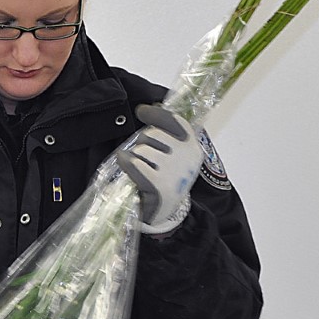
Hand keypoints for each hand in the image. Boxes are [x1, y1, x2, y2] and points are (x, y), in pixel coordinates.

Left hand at [115, 104, 203, 233]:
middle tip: (143, 154)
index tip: (141, 111)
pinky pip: (134, 163)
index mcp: (193, 146)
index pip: (174, 121)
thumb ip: (168, 134)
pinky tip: (125, 164)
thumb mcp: (175, 156)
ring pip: (142, 149)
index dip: (155, 114)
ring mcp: (174, 171)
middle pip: (153, 134)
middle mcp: (187, 156)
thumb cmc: (167, 179)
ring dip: (135, 155)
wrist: (166, 211)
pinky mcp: (159, 184)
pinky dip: (126, 162)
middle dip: (142, 141)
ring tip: (140, 166)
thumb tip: (153, 107)